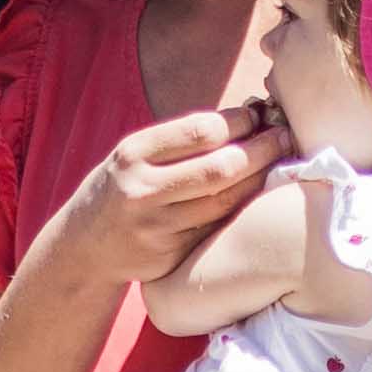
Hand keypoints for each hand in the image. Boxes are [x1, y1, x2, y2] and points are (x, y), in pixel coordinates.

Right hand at [42, 102, 289, 300]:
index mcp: (134, 154)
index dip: (239, 121)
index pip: (201, 131)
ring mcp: (157, 227)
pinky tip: (259, 194)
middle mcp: (142, 190)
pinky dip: (243, 208)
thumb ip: (180, 141)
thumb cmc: (122, 189)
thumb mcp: (134, 156)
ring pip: (226, 201)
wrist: (84, 247)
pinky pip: (217, 228)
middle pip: (221, 167)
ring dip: (260, 180)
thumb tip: (248, 118)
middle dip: (262, 149)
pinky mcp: (170, 255)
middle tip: (286, 137)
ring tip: (280, 162)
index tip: (259, 116)